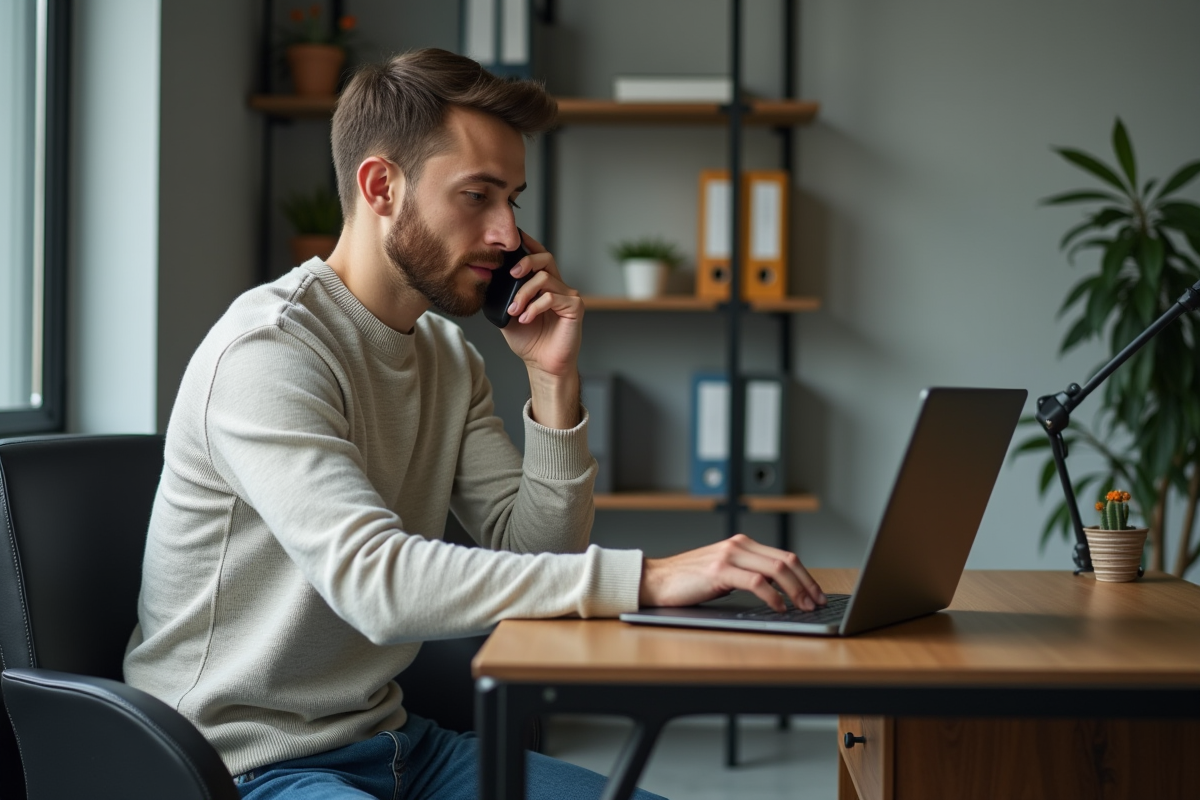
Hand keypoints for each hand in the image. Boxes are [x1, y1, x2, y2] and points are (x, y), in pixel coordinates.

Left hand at [499, 231, 583, 427]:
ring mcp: (568, 296)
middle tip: (511, 275)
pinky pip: (552, 297)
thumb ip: (504, 297)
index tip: (515, 235)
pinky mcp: (574, 307)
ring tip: (515, 311)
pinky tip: (525, 319)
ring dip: (524, 294)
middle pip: (546, 258)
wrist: (542, 365)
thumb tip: (488, 282)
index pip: (538, 257)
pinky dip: (535, 307)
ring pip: (545, 279)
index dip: (529, 244)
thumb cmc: (529, 342)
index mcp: (543, 285)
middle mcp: (558, 286)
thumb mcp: (508, 315)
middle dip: (526, 262)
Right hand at [638, 534, 826, 611]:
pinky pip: (756, 582)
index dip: (806, 576)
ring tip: (804, 607)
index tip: (817, 594)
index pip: (785, 557)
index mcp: (742, 544)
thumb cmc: (688, 581)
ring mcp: (729, 556)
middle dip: (807, 584)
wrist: (656, 580)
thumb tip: (778, 592)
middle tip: (817, 603)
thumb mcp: (724, 573)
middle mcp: (739, 545)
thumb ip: (748, 574)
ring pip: (776, 570)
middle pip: (786, 561)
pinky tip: (779, 608)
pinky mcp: (719, 571)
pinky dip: (773, 597)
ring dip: (796, 591)